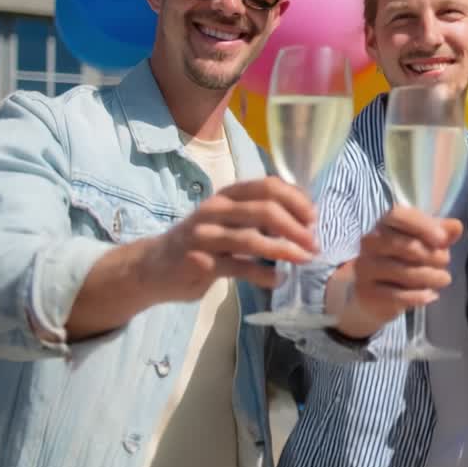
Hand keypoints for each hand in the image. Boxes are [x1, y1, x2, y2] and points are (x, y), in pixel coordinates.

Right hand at [143, 177, 317, 301]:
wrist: (153, 267)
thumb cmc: (202, 242)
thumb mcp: (229, 220)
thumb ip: (259, 215)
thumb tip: (304, 217)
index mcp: (228, 194)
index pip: (267, 186)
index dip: (296, 200)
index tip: (314, 218)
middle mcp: (215, 209)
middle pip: (264, 209)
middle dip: (295, 227)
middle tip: (314, 244)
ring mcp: (204, 235)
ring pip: (252, 238)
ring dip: (285, 250)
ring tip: (305, 260)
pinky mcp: (199, 262)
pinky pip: (239, 267)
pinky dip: (263, 274)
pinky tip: (278, 280)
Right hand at [348, 205, 461, 326]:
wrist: (374, 293)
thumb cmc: (403, 260)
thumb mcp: (424, 242)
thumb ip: (440, 232)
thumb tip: (456, 227)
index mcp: (384, 224)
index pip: (399, 216)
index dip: (423, 226)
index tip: (443, 240)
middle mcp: (370, 243)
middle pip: (408, 246)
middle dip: (434, 256)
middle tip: (445, 262)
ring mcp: (366, 268)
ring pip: (405, 273)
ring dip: (431, 277)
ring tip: (443, 279)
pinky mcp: (367, 293)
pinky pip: (398, 296)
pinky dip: (419, 296)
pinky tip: (431, 295)